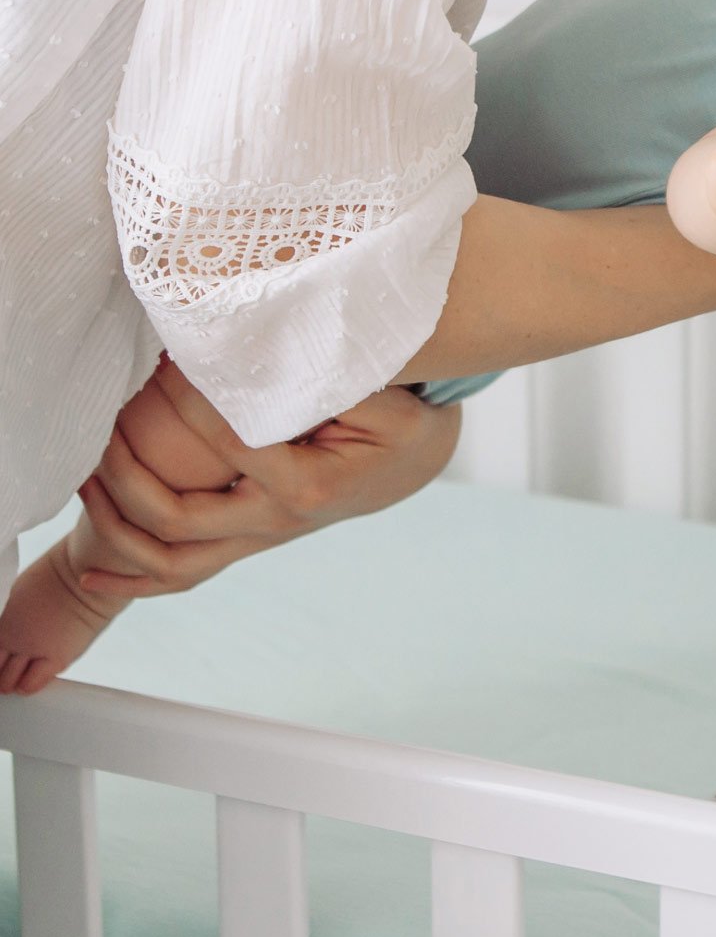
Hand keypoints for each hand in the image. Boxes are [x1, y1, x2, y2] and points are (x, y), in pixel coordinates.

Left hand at [75, 363, 462, 596]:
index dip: (190, 400)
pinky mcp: (248, 540)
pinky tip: (91, 570)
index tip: (170, 360)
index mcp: (306, 486)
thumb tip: (268, 357)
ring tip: (83, 484)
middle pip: (178, 519)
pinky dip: (134, 578)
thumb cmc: (397, 424)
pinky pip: (183, 573)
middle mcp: (275, 522)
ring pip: (172, 560)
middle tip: (101, 428)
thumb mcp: (382, 399)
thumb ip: (329, 382)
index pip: (229, 444)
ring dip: (117, 529)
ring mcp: (259, 538)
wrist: (412, 464)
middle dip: (125, 475)